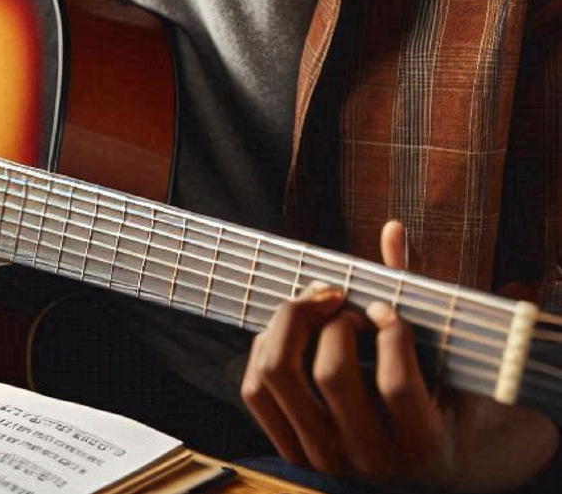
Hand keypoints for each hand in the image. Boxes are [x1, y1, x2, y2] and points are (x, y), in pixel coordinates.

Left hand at [240, 221, 558, 490]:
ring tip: (315, 309)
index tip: (386, 308)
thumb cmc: (437, 401)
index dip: (390, 334)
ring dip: (291, 327)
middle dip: (334, 321)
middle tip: (344, 301)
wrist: (419, 470)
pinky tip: (289, 332)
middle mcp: (372, 458)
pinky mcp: (292, 453)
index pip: (397, 385)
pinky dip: (264, 349)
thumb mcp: (444, 360)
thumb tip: (392, 229)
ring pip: (280, 378)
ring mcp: (326, 458)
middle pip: (331, 375)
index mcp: (424, 442)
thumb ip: (419, 296)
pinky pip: (255, 392)